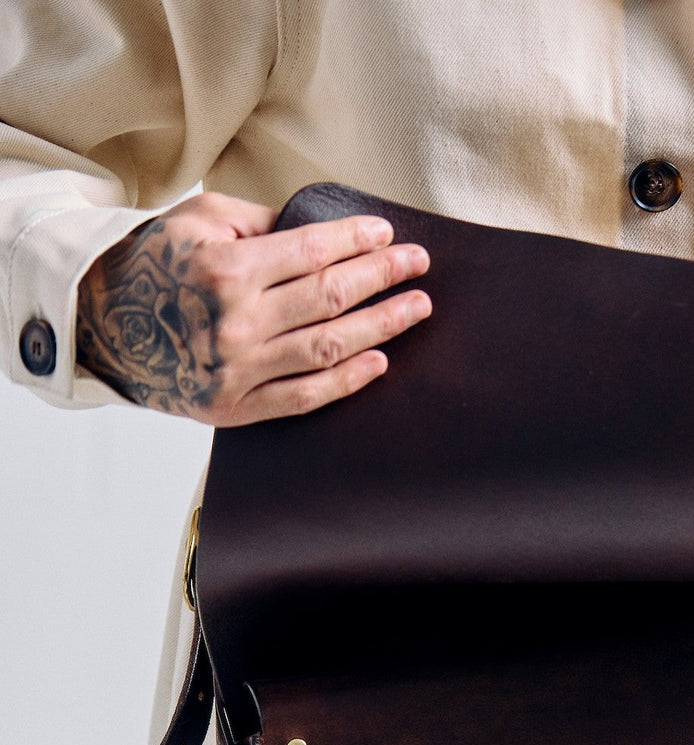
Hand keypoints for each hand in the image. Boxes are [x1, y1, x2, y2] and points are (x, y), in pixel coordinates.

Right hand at [75, 191, 429, 424]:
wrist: (104, 327)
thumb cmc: (157, 264)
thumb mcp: (200, 222)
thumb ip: (262, 222)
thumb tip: (325, 233)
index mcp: (226, 269)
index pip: (312, 252)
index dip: (357, 242)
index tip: (390, 236)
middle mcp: (236, 321)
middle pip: (331, 297)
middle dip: (383, 278)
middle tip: (420, 266)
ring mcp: (239, 369)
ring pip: (328, 347)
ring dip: (381, 327)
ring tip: (415, 309)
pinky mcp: (237, 405)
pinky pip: (306, 396)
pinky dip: (348, 380)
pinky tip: (381, 362)